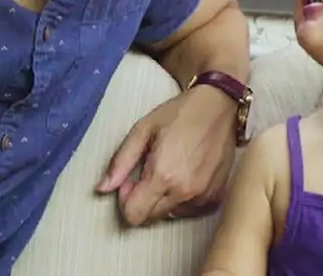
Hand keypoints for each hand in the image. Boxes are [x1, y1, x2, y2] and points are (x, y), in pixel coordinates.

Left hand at [95, 85, 236, 225]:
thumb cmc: (181, 113)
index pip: (134, 215)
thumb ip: (120, 161)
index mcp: (163, 175)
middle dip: (143, 200)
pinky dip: (184, 199)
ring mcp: (203, 194)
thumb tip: (102, 188)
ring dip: (164, 199)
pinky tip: (186, 175)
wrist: (220, 105)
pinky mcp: (216, 193)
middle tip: (149, 174)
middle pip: (151, 217)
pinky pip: (192, 209)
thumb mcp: (143, 129)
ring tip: (170, 172)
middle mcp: (185, 190)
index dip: (125, 200)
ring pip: (171, 214)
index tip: (131, 181)